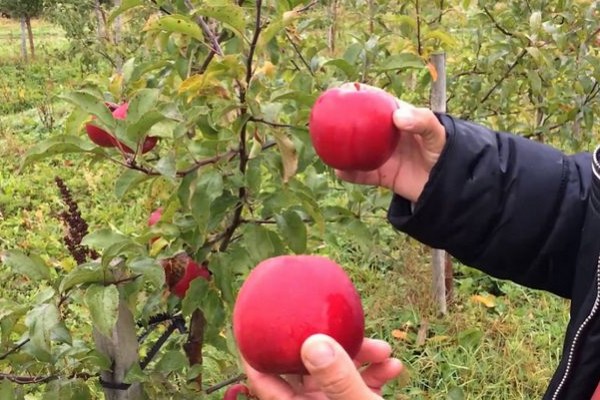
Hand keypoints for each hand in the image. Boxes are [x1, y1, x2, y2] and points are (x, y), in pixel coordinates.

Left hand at [243, 334, 402, 399]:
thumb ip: (337, 380)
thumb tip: (311, 343)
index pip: (263, 378)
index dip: (258, 351)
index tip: (259, 323)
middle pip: (307, 368)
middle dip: (331, 346)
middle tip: (354, 335)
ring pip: (335, 373)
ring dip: (360, 358)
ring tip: (384, 351)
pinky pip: (355, 385)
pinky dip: (372, 374)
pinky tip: (392, 367)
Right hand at [335, 83, 446, 202]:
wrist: (448, 185)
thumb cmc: (444, 151)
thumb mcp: (436, 133)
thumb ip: (421, 121)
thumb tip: (396, 117)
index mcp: (395, 117)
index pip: (373, 100)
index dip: (356, 93)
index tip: (340, 90)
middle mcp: (383, 135)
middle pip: (356, 124)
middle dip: (339, 121)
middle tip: (323, 118)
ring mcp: (380, 155)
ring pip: (354, 150)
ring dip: (338, 149)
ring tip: (324, 147)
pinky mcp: (380, 175)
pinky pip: (360, 175)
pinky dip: (349, 174)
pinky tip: (340, 172)